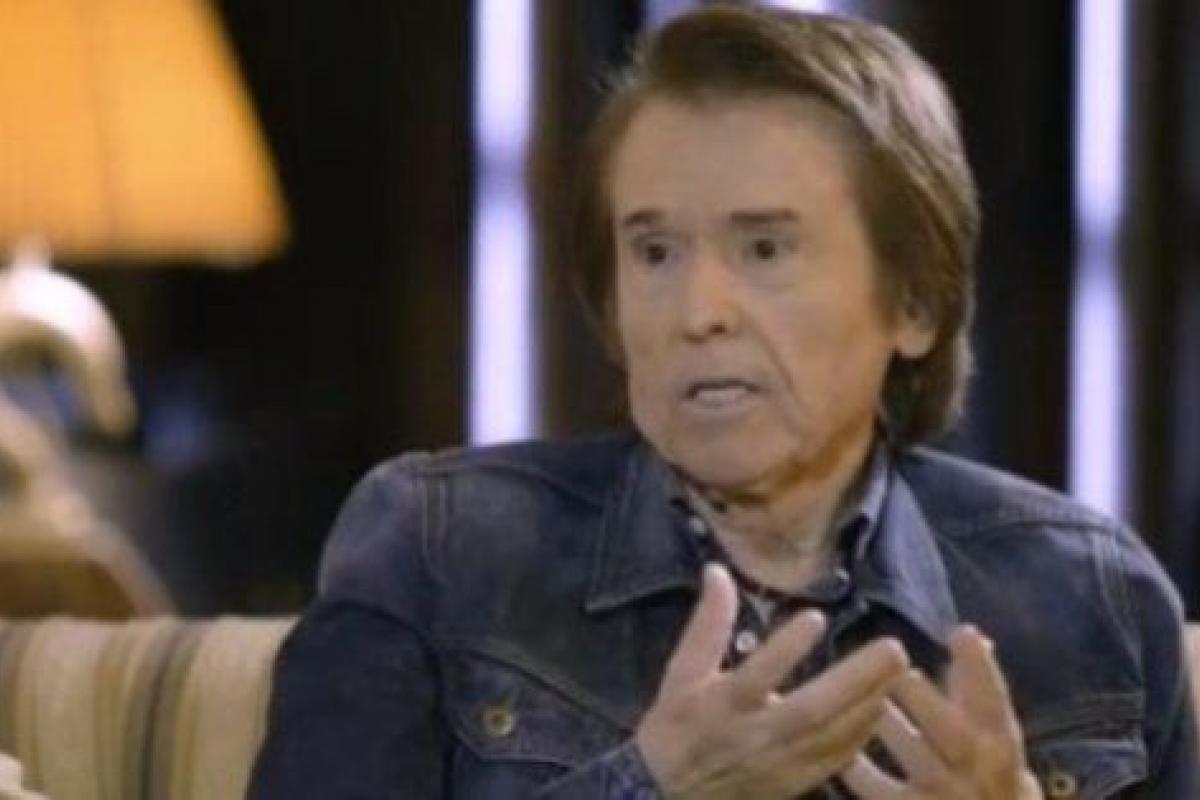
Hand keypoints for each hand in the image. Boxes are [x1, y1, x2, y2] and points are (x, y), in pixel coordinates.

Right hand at [636, 564, 909, 799]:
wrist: (669, 795)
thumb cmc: (676, 725)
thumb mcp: (682, 671)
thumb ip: (707, 624)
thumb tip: (718, 571)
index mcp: (723, 704)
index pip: (756, 676)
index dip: (784, 649)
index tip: (816, 616)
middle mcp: (754, 736)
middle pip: (810, 711)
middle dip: (855, 681)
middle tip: (893, 648)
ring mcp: (777, 764)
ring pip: (831, 738)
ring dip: (868, 705)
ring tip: (899, 672)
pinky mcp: (793, 783)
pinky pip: (835, 761)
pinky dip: (861, 735)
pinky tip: (882, 709)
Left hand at [841, 625, 1042, 798]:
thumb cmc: (989, 776)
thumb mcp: (993, 737)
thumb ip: (976, 690)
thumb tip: (969, 633)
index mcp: (1000, 743)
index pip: (996, 703)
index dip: (982, 669)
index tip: (962, 633)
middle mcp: (979, 771)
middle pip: (957, 738)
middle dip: (930, 705)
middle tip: (903, 675)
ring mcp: (948, 796)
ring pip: (923, 765)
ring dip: (895, 732)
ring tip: (870, 701)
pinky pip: (886, 795)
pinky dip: (864, 776)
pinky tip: (844, 754)